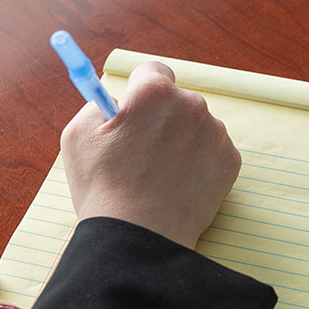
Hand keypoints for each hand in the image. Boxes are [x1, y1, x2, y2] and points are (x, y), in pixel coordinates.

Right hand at [59, 61, 240, 250]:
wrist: (139, 237)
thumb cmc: (104, 187)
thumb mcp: (78, 135)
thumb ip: (98, 104)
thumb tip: (118, 101)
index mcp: (154, 92)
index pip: (152, 71)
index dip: (139, 92)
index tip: (135, 110)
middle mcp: (191, 104)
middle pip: (177, 100)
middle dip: (162, 118)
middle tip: (143, 150)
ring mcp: (215, 133)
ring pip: (197, 126)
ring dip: (182, 141)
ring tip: (159, 174)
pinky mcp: (230, 161)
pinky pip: (212, 152)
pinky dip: (199, 164)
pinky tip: (178, 184)